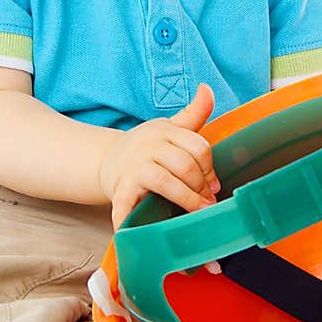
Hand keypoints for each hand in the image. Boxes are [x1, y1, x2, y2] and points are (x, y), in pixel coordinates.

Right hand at [98, 84, 220, 230]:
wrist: (107, 160)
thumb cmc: (147, 147)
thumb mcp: (169, 127)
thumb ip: (193, 113)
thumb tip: (207, 89)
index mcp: (163, 131)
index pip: (197, 147)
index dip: (210, 168)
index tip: (214, 184)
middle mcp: (148, 146)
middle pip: (185, 165)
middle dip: (202, 186)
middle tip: (209, 202)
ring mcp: (133, 168)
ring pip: (166, 182)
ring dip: (187, 200)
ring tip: (199, 212)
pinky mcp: (120, 190)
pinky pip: (126, 206)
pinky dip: (129, 221)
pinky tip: (139, 232)